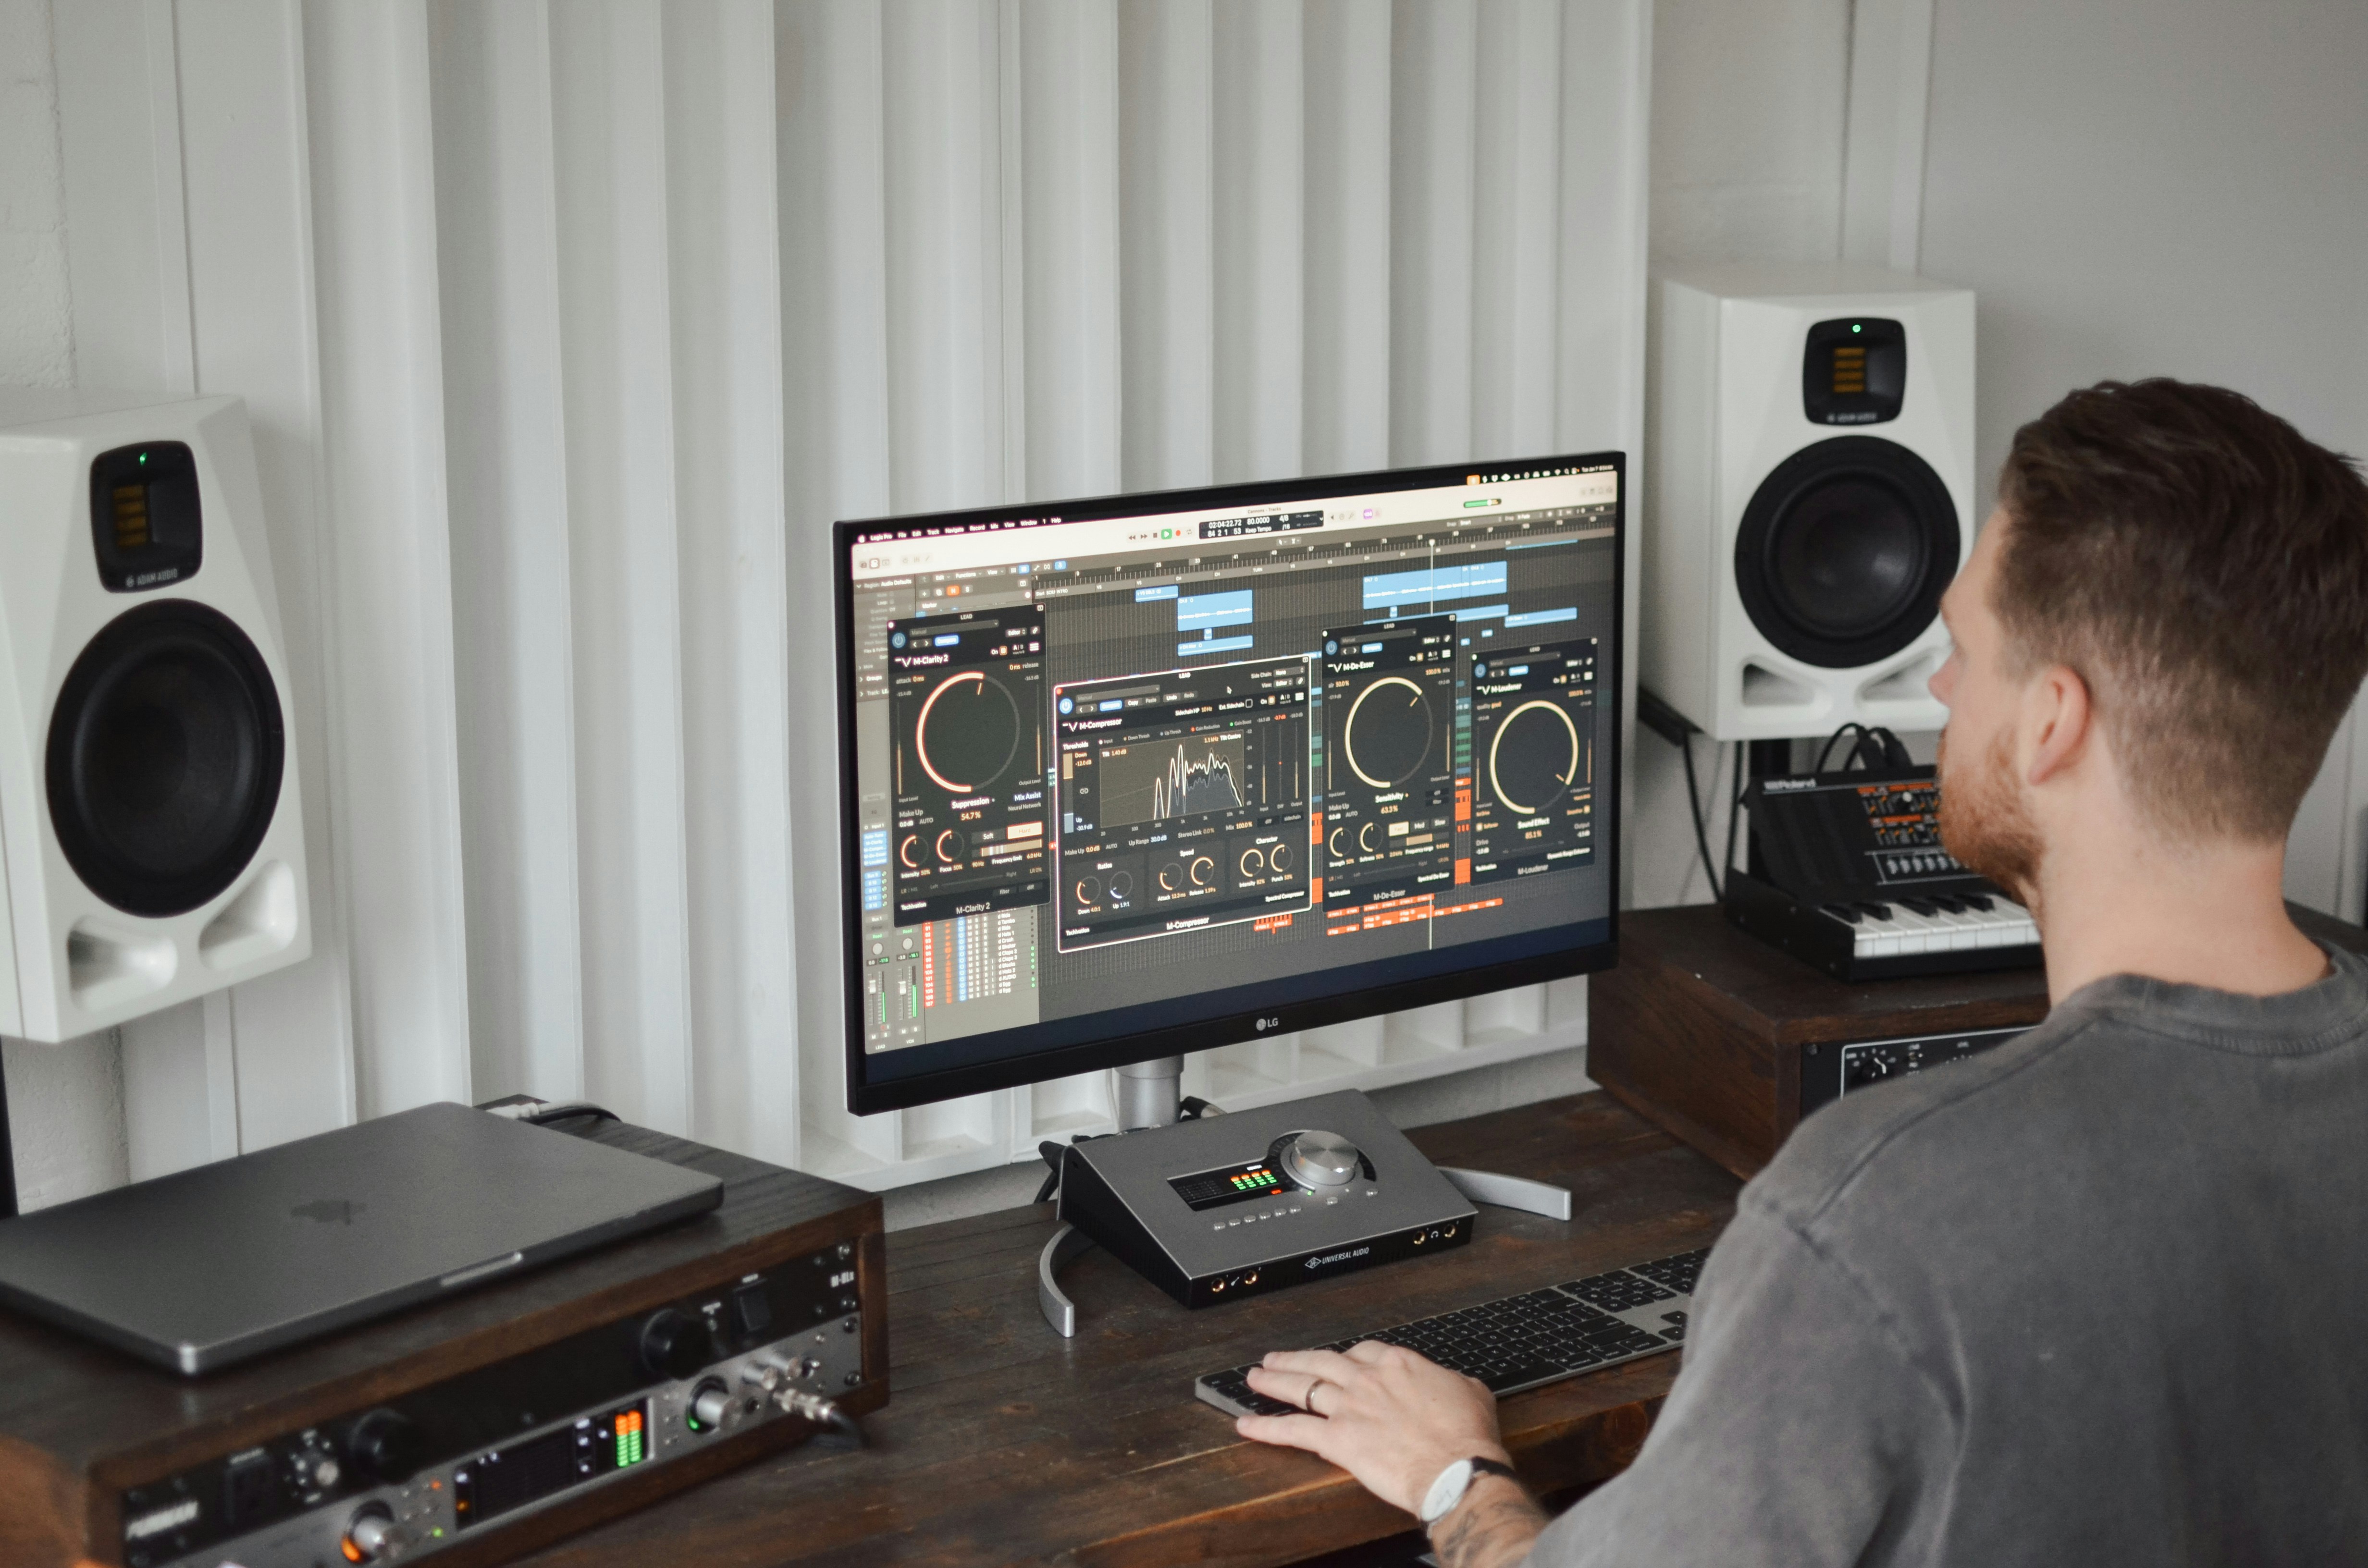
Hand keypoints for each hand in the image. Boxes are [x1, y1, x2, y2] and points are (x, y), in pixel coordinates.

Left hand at [1237, 1341, 1510, 1514]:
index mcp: (1398, 1364)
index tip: (1337, 1360)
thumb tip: (1453, 1382)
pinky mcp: (1336, 1440)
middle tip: (1276, 1359)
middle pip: (1321, 1361)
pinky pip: (1292, 1430)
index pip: (1361, 1351)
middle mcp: (1367, 1379)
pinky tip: (1247, 1425)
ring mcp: (1348, 1407)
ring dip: (1273, 1382)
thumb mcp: (1471, 1392)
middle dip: (1295, 1359)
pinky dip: (1266, 1428)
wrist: (1458, 1469)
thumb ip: (1452, 1381)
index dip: (1345, 1356)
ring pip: (1301, 1387)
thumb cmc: (1467, 1437)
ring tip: (1254, 1379)